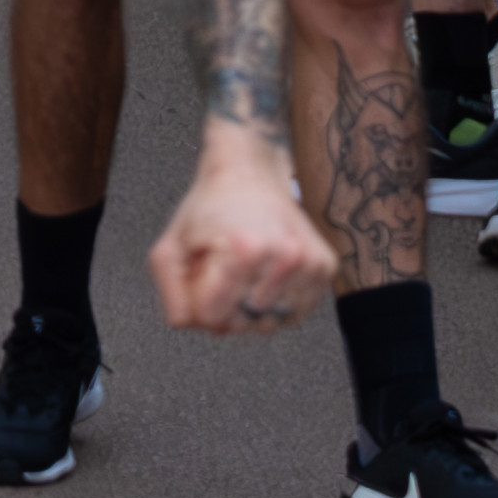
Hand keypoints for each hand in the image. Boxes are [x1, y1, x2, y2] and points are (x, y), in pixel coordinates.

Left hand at [147, 130, 335, 333]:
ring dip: (252, 306)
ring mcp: (310, 264)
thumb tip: (192, 325)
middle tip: (223, 270)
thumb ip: (172, 293)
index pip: (214, 318)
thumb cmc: (209, 208)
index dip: (201, 301)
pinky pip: (295, 314)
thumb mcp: (172, 246)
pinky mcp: (326, 267)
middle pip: (245, 324)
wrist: (252, 173)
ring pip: (271, 323)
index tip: (203, 274)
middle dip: (226, 306)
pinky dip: (277, 303)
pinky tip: (266, 274)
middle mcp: (284, 257)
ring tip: (245, 269)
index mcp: (244, 250)